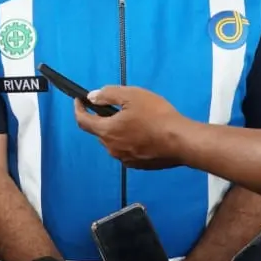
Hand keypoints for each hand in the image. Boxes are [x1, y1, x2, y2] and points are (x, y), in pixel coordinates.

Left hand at [73, 86, 188, 169]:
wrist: (181, 141)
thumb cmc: (156, 116)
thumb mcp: (132, 96)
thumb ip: (108, 95)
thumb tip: (91, 97)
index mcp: (107, 132)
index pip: (82, 121)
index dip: (78, 109)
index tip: (79, 101)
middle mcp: (111, 148)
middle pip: (99, 132)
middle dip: (103, 119)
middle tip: (118, 107)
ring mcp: (125, 159)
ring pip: (114, 142)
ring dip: (117, 131)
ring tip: (134, 120)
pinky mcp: (138, 165)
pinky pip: (126, 150)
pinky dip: (129, 141)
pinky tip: (144, 134)